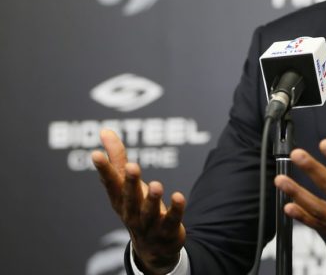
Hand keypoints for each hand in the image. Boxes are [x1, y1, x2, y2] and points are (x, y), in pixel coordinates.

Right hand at [92, 130, 185, 274]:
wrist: (152, 247)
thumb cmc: (136, 206)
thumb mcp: (125, 184)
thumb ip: (117, 157)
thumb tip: (105, 130)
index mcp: (119, 199)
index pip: (110, 183)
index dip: (103, 170)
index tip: (95, 154)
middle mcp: (130, 212)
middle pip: (129, 198)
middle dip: (130, 183)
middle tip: (133, 166)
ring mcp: (148, 224)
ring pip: (149, 212)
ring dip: (151, 199)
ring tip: (156, 184)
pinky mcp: (167, 230)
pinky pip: (171, 220)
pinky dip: (175, 209)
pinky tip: (179, 196)